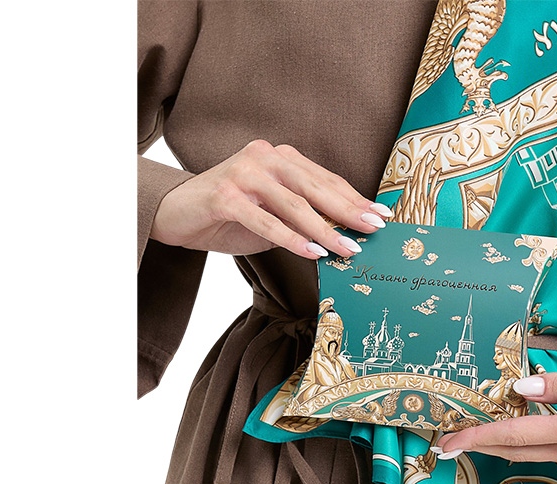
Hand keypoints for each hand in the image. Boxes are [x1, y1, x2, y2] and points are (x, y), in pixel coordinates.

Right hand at [150, 140, 392, 258]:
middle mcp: (264, 157)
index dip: (355, 198)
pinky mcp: (225, 196)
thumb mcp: (272, 215)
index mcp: (280, 157)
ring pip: (294, 204)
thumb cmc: (228, 216)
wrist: (175, 214)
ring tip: (348, 250)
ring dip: (324, 229)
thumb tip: (344, 238)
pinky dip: (291, 238)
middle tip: (375, 230)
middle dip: (349, 211)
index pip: (326, 179)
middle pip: (316, 187)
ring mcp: (243, 174)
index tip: (382, 217)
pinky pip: (265, 221)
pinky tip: (312, 252)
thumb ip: (303, 219)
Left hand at [432, 372, 556, 468]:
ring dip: (501, 448)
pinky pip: (553, 454)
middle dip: (480, 447)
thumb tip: (519, 387)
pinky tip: (519, 438)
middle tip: (448, 444)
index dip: (478, 437)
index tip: (449, 441)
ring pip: (535, 455)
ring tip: (476, 438)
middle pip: (518, 451)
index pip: (515, 435)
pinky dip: (527, 447)